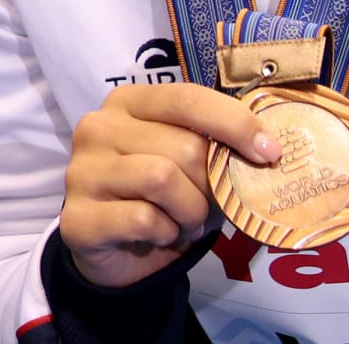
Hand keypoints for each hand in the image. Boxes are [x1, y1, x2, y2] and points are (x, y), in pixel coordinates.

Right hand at [58, 82, 286, 291]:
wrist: (117, 249)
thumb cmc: (161, 198)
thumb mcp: (188, 164)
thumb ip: (214, 148)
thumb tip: (266, 150)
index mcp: (127, 103)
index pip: (187, 99)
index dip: (235, 123)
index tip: (270, 152)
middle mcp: (98, 128)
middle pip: (182, 146)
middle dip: (211, 185)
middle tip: (208, 204)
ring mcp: (82, 171)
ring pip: (162, 179)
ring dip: (190, 211)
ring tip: (185, 221)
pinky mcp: (78, 216)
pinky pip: (144, 219)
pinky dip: (166, 233)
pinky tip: (160, 235)